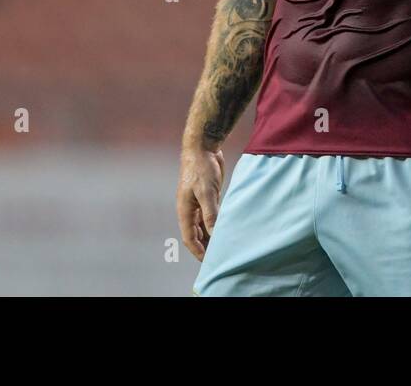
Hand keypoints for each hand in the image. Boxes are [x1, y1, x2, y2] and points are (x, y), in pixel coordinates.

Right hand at [176, 144, 225, 260]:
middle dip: (205, 247)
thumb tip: (214, 234)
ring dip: (211, 237)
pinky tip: (226, 230)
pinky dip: (216, 225)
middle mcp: (190, 210)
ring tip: (224, 247)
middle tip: (219, 258)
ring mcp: (198, 204)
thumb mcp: (207, 192)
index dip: (198, 251)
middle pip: (196, 235)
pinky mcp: (207, 198)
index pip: (190, 238)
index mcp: (185, 210)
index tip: (209, 262)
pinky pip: (211, 217)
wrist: (203, 147)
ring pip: (204, 226)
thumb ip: (210, 214)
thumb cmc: (201, 168)